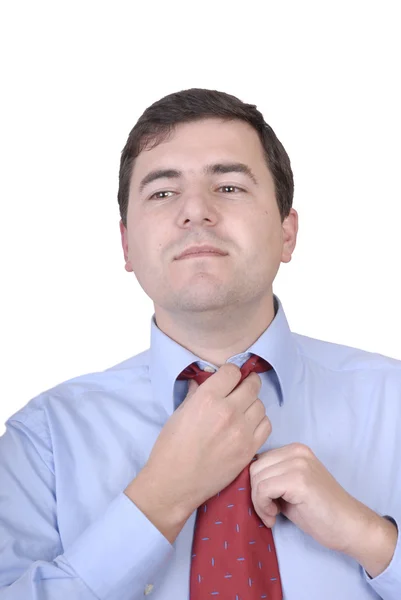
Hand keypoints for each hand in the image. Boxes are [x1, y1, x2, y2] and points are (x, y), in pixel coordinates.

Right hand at [126, 364, 271, 541]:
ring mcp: (241, 431)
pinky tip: (248, 426)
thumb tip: (203, 380)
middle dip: (247, 384)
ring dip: (253, 404)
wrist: (175, 483)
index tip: (230, 377)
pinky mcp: (249, 449)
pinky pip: (266, 425)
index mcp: (207, 398)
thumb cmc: (171, 448)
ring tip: (242, 411)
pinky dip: (260, 422)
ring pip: (261, 405)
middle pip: (252, 385)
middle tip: (242, 389)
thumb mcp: (179, 413)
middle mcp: (228, 411)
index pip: (233, 371)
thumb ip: (195, 393)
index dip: (231, 372)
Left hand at [250, 443, 385, 553]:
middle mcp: (296, 451)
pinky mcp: (298, 480)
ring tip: (273, 515)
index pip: (258, 460)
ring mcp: (298, 464)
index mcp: (295, 449)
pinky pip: (263, 490)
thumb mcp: (291, 487)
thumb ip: (272, 477)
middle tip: (268, 512)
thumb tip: (244, 479)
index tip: (266, 504)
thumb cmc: (320, 511)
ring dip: (259, 503)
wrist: (350, 526)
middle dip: (255, 494)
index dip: (256, 485)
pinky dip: (262, 507)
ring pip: (256, 479)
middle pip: (254, 468)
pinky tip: (275, 518)